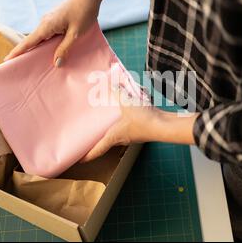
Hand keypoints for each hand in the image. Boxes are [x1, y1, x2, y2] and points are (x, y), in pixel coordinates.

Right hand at [4, 0, 119, 65]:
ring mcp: (49, 20)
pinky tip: (51, 51)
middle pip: (32, 41)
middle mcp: (45, 22)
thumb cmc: (84, 12)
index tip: (6, 60)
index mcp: (47, 25)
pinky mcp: (55, 19)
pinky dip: (46, 43)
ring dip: (38, 49)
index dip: (17, 52)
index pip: (28, 42)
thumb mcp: (76, 34)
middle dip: (26, 53)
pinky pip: (48, 34)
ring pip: (41, 38)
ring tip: (34, 63)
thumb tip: (56, 63)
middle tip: (19, 68)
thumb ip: (65, 48)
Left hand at [81, 86, 198, 162]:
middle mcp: (120, 139)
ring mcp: (131, 135)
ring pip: (116, 132)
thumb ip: (115, 92)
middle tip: (85, 133)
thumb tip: (107, 83)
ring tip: (101, 118)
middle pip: (104, 142)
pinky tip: (123, 107)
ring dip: (109, 127)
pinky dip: (122, 118)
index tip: (76, 159)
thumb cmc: (142, 119)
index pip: (95, 151)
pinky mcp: (140, 129)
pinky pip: (126, 125)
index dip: (85, 156)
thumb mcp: (125, 103)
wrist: (164, 125)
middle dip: (95, 138)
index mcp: (112, 137)